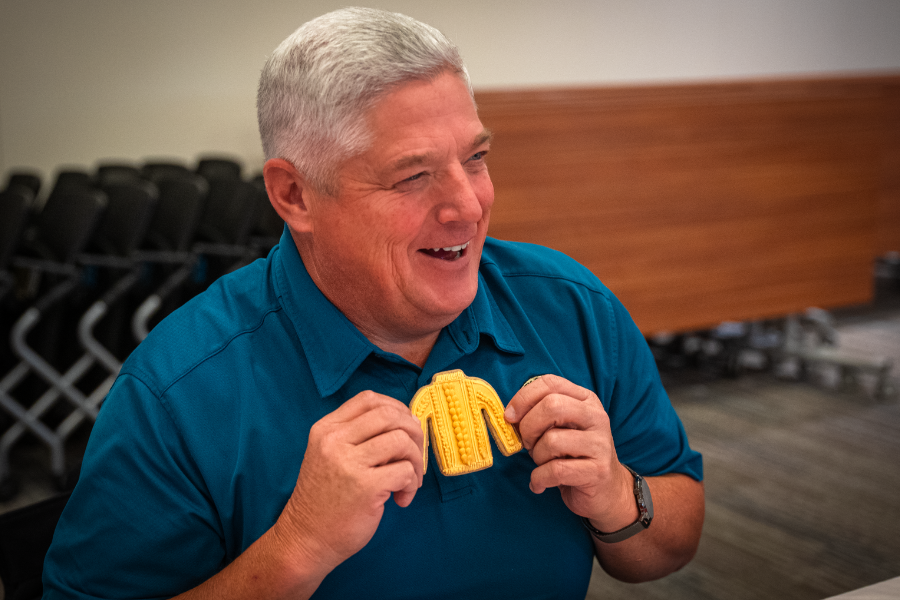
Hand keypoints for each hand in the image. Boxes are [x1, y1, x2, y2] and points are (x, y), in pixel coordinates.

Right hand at [274, 391, 424, 571]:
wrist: (305, 540)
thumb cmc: (326, 499)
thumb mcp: (330, 455)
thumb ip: (359, 436)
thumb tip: (407, 422)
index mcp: (326, 429)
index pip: (369, 399)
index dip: (396, 409)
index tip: (405, 429)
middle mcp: (335, 440)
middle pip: (390, 415)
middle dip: (413, 433)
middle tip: (414, 456)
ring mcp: (349, 463)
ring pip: (402, 440)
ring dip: (416, 461)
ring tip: (409, 481)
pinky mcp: (365, 487)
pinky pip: (405, 471)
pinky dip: (411, 484)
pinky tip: (400, 498)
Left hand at [504, 374, 636, 532]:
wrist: (606, 491)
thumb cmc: (574, 455)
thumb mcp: (560, 427)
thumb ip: (540, 414)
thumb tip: (510, 415)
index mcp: (585, 400)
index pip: (551, 383)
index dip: (524, 397)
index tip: (510, 417)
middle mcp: (596, 417)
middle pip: (552, 406)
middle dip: (528, 427)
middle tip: (527, 443)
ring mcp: (600, 444)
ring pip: (552, 440)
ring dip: (537, 456)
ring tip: (542, 464)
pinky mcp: (598, 471)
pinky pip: (556, 470)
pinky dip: (539, 479)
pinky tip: (539, 483)